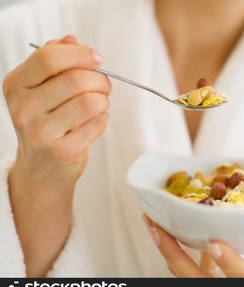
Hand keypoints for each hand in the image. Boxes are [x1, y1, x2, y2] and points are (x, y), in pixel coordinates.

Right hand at [4, 35, 110, 186]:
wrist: (41, 168)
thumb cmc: (46, 123)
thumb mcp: (41, 88)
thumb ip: (55, 61)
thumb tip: (71, 39)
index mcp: (16, 85)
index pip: (49, 57)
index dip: (80, 54)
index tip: (97, 58)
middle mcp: (23, 108)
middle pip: (76, 80)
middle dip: (101, 80)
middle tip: (104, 86)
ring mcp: (40, 132)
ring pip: (90, 102)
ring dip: (103, 101)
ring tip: (98, 105)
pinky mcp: (61, 152)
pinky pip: (97, 124)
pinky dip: (103, 120)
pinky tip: (95, 122)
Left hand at [143, 215, 243, 276]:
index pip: (239, 278)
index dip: (227, 262)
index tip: (215, 243)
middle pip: (191, 276)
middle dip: (171, 251)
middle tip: (155, 226)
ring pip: (182, 273)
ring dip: (168, 250)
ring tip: (155, 226)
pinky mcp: (204, 286)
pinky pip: (189, 270)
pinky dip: (181, 252)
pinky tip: (177, 234)